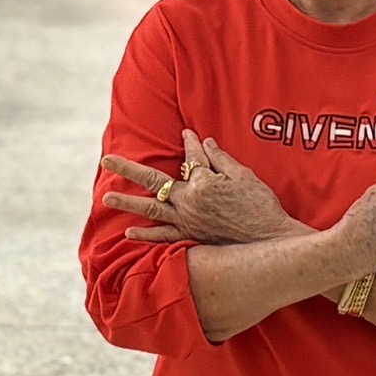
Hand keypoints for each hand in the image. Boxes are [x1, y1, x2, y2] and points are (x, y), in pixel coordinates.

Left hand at [102, 132, 302, 245]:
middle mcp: (189, 202)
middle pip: (154, 182)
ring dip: (127, 201)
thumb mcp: (243, 176)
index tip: (187, 134)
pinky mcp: (192, 238)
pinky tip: (129, 231)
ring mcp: (188, 222)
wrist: (268, 241)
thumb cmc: (260, 206)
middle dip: (128, 169)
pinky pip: (164, 237)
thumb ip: (220, 159)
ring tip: (107, 196)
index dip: (190, 144)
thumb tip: (203, 142)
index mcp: (202, 183)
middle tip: (107, 159)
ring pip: (151, 210)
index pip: (190, 158)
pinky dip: (146, 235)